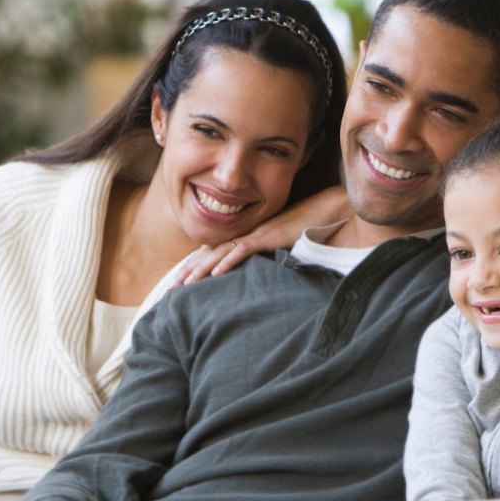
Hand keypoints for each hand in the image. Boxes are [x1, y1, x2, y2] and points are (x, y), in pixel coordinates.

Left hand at [174, 185, 350, 285]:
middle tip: (170, 289)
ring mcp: (257, 235)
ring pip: (221, 253)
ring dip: (200, 269)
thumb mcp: (284, 249)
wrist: (329, 211)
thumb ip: (270, 261)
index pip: (215, 253)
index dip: (195, 267)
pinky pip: (244, 250)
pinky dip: (228, 262)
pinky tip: (215, 274)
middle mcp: (248, 235)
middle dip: (188, 271)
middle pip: (210, 254)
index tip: (179, 282)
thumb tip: (260, 280)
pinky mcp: (269, 236)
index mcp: (249, 238)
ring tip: (183, 285)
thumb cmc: (310, 229)